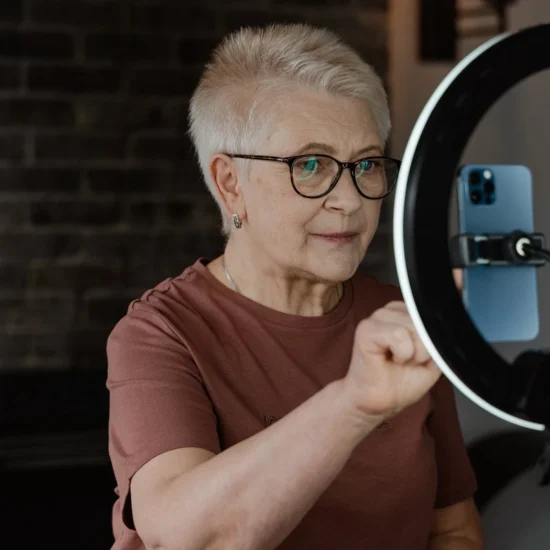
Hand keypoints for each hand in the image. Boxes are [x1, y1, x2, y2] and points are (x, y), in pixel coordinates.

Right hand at [343, 300, 441, 420]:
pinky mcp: (366, 329)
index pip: (432, 315)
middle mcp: (390, 311)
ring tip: (398, 361)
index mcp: (405, 314)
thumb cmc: (402, 382)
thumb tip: (444, 326)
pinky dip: (402, 353)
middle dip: (423, 349)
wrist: (380, 404)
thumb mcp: (433, 359)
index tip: (418, 357)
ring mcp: (376, 318)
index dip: (432, 340)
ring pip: (412, 325)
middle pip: (423, 320)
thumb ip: (438, 339)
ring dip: (413, 353)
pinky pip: (397, 334)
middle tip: (406, 362)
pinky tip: (390, 360)